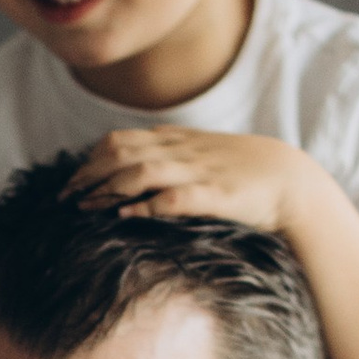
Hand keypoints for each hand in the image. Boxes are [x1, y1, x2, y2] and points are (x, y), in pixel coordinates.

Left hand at [72, 128, 319, 239]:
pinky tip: (125, 217)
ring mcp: (198, 173)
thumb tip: (135, 164)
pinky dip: (145, 207)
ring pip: (140, 171)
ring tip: (84, 208)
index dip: (91, 161)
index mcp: (178, 142)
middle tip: (65, 199)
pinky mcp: (215, 196)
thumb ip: (171, 155)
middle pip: (121, 153)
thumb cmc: (247, 173)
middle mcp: (182, 153)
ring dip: (107, 189)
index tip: (72, 183)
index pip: (121, 141)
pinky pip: (173, 198)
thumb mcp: (204, 156)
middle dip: (88, 175)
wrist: (293, 182)